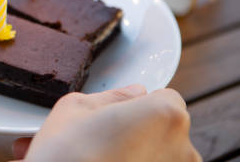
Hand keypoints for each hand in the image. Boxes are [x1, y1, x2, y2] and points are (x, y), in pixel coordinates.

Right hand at [12, 85, 200, 161]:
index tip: (119, 116)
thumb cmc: (65, 155)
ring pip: (162, 156)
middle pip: (167, 130)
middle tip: (105, 141)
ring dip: (142, 156)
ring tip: (103, 160)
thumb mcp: (77, 108)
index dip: (141, 105)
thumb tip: (136, 92)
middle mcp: (182, 147)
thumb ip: (114, 96)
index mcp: (164, 114)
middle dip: (143, 132)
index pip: (167, 98)